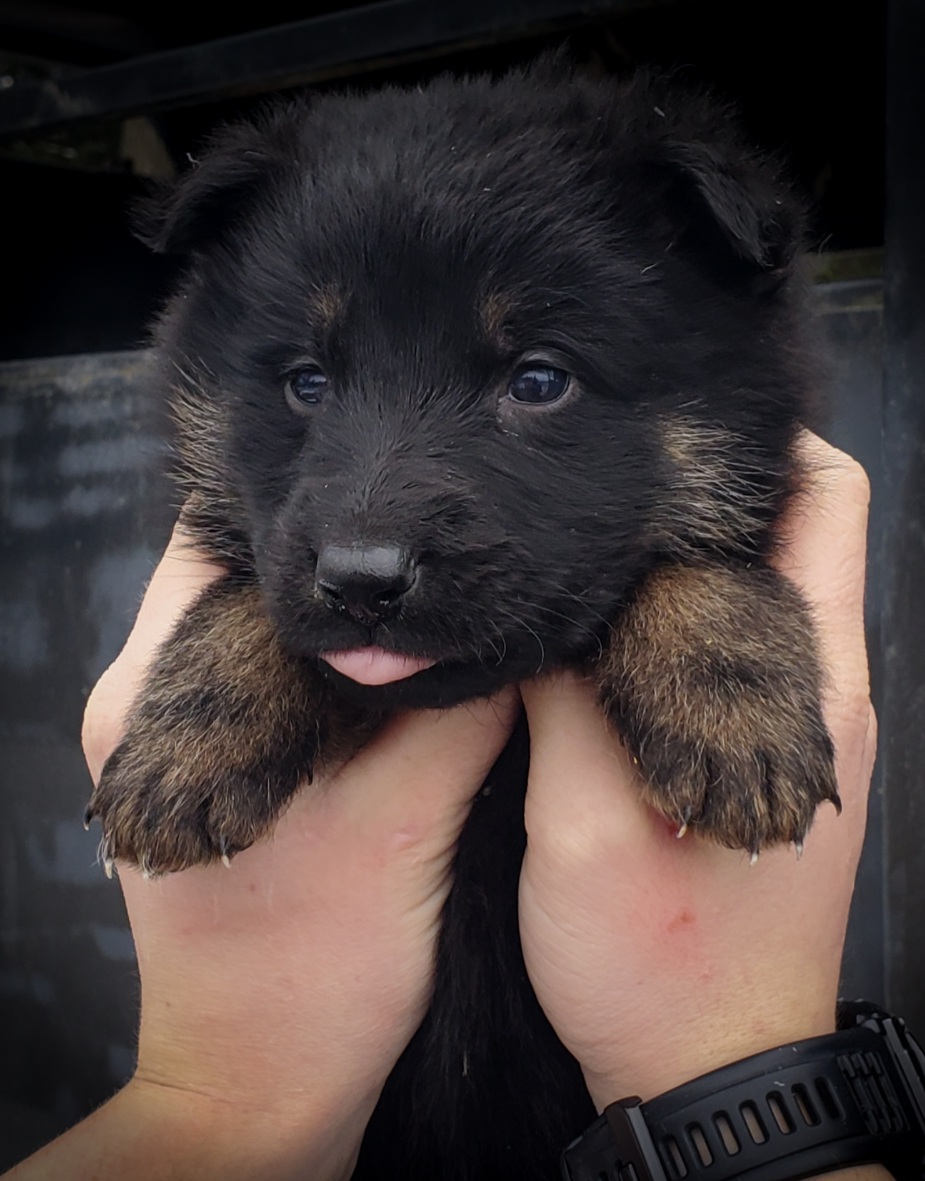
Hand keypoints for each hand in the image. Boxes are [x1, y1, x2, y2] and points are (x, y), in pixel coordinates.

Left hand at [64, 523, 517, 1180]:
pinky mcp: (199, 764)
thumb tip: (523, 634)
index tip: (385, 522)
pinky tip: (387, 669)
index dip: (307, 513)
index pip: (220, 541)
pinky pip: (261, 671)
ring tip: (410, 601)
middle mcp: (138, 700)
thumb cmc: (313, 980)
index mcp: (160, 697)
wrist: (261, 1088)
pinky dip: (319, 655)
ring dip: (324, 609)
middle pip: (233, 570)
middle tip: (414, 556)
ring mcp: (160, 733)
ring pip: (249, 618)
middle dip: (326, 561)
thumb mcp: (405, 827)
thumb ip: (459, 712)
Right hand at [518, 435, 874, 1107]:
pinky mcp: (770, 763)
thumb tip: (544, 609)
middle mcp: (822, 695)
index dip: (764, 444)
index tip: (678, 427)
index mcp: (800, 689)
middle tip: (611, 472)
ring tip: (595, 538)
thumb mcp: (584, 829)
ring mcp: (800, 731)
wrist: (712, 1077)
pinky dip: (685, 615)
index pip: (826, 506)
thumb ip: (567, 702)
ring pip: (764, 590)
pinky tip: (606, 631)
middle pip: (799, 532)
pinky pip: (739, 652)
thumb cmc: (656, 970)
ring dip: (693, 554)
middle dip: (713, 488)